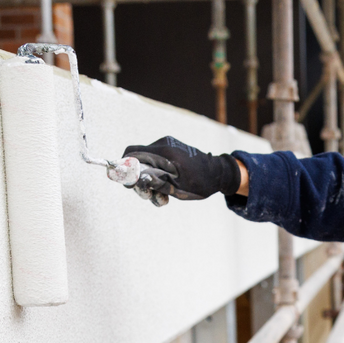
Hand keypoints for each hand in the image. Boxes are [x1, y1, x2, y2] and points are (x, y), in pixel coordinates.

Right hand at [122, 136, 242, 204]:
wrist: (219, 174)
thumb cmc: (201, 182)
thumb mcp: (176, 187)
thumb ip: (153, 181)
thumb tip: (132, 178)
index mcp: (164, 151)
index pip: (131, 153)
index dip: (123, 168)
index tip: (128, 184)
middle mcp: (163, 145)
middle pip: (137, 161)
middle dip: (139, 181)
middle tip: (148, 196)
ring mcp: (166, 147)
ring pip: (146, 165)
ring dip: (150, 184)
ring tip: (162, 199)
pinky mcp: (170, 152)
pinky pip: (155, 164)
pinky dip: (157, 178)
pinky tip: (166, 192)